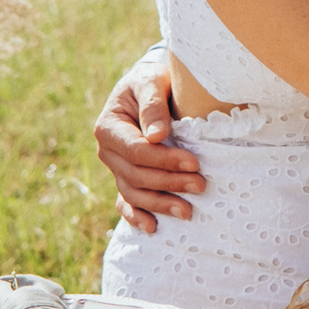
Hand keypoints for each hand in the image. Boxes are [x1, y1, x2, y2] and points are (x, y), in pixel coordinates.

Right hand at [93, 52, 204, 233]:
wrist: (151, 86)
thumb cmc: (153, 80)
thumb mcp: (151, 81)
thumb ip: (153, 104)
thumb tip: (157, 136)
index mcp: (109, 126)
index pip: (137, 151)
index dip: (164, 160)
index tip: (194, 162)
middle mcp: (107, 151)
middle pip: (136, 175)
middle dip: (169, 183)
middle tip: (201, 185)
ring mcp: (115, 167)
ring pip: (133, 192)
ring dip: (160, 204)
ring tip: (188, 210)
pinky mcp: (125, 177)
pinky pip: (126, 201)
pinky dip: (136, 217)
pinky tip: (153, 228)